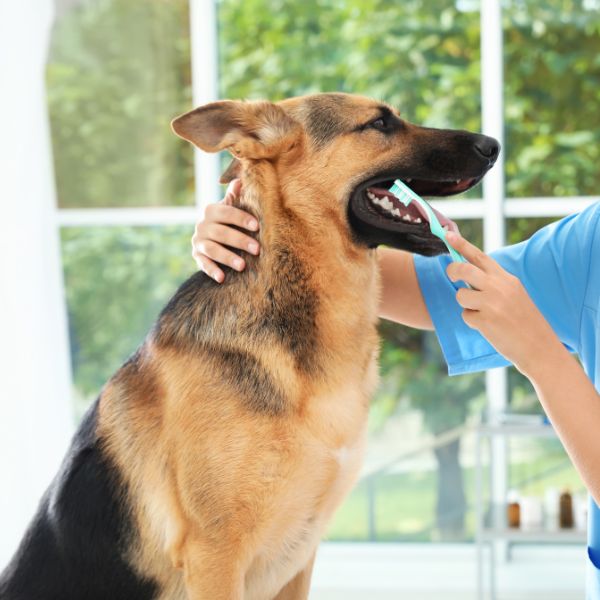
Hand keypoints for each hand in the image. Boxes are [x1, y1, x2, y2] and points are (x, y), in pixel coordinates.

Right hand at [191, 179, 259, 281]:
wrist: (210, 236)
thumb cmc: (228, 220)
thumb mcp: (231, 207)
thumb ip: (235, 196)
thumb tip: (241, 179)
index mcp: (211, 210)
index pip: (227, 212)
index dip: (241, 218)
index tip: (257, 226)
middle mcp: (202, 225)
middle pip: (221, 232)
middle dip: (240, 241)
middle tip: (257, 249)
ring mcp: (198, 241)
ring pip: (212, 249)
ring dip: (227, 257)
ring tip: (243, 266)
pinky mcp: (196, 256)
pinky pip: (203, 263)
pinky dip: (211, 270)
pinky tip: (222, 278)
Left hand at [445, 231, 562, 375]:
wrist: (540, 347)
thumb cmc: (524, 321)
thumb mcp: (514, 294)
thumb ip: (494, 283)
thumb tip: (466, 274)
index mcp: (506, 278)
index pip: (479, 256)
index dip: (461, 244)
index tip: (447, 234)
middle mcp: (499, 287)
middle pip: (463, 269)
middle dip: (452, 271)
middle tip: (452, 277)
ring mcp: (492, 303)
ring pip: (460, 295)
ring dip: (466, 305)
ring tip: (483, 313)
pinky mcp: (486, 320)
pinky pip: (465, 316)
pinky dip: (472, 322)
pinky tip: (489, 327)